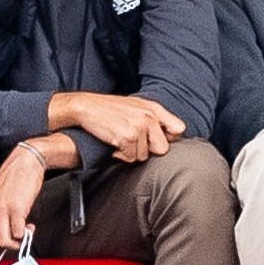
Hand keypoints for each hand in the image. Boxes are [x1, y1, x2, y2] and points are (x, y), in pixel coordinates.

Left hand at [0, 145, 46, 262]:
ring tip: (23, 237)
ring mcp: (3, 209)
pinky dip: (24, 235)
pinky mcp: (18, 208)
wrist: (26, 161)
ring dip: (14, 244)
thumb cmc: (14, 178)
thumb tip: (0, 237)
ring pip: (3, 240)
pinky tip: (29, 228)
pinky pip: (18, 231)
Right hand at [51, 93, 183, 162]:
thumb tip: (175, 134)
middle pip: (162, 149)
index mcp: (154, 108)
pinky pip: (129, 158)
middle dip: (147, 149)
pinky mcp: (128, 137)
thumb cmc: (109, 109)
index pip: (178, 129)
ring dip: (130, 152)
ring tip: (119, 138)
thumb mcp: (136, 106)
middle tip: (131, 141)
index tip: (154, 140)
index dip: (168, 139)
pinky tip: (113, 143)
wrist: (85, 107)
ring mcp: (139, 126)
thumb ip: (156, 118)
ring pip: (143, 156)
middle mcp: (149, 116)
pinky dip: (120, 155)